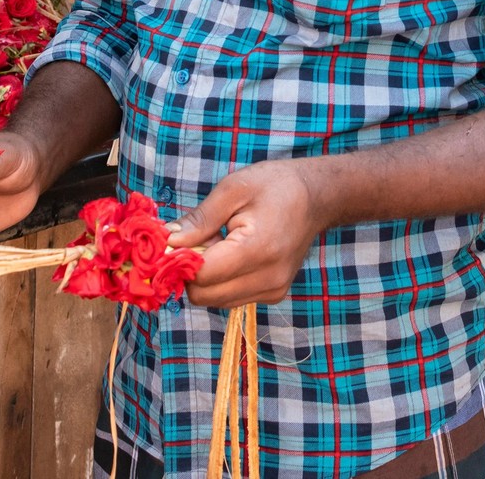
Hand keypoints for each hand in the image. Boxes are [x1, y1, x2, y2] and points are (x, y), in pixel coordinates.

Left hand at [167, 160, 326, 306]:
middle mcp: (268, 278)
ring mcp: (273, 290)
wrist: (317, 197)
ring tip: (221, 243)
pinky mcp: (274, 294)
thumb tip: (167, 242)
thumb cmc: (275, 185)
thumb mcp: (233, 188)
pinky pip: (230, 298)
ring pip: (215, 300)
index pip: (201, 276)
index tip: (175, 239)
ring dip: (207, 276)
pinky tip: (233, 253)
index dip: (179, 259)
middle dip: (191, 270)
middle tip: (201, 238)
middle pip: (204, 295)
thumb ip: (199, 219)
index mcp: (257, 250)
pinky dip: (222, 280)